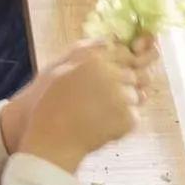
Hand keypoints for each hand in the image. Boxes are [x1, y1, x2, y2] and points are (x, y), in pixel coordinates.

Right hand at [11, 37, 157, 172]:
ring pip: (136, 95)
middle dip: (124, 84)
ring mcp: (122, 98)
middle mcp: (112, 75)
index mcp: (95, 60)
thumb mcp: (59, 68)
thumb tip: (108, 43)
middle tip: (104, 99)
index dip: (123, 62)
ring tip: (101, 114)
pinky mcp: (128, 119)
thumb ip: (85, 53)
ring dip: (124, 103)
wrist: (52, 141)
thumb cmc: (49, 105)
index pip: (124, 52)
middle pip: (133, 74)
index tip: (117, 72)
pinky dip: (124, 121)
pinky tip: (104, 124)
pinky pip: (135, 115)